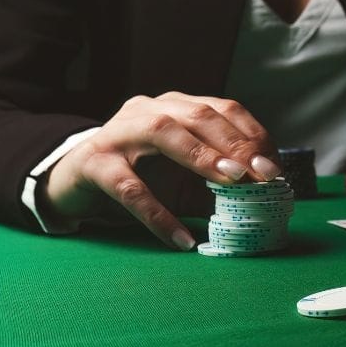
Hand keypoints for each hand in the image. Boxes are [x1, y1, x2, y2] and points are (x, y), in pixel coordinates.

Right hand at [44, 92, 280, 249]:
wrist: (70, 179)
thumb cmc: (138, 173)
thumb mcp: (182, 172)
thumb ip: (218, 178)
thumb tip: (264, 197)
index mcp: (175, 106)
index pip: (222, 109)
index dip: (252, 136)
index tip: (274, 167)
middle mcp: (148, 110)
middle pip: (197, 115)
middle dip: (236, 143)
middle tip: (263, 174)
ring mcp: (118, 133)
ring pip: (163, 133)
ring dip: (202, 156)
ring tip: (232, 181)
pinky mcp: (95, 164)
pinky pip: (130, 189)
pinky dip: (158, 215)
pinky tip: (182, 240)